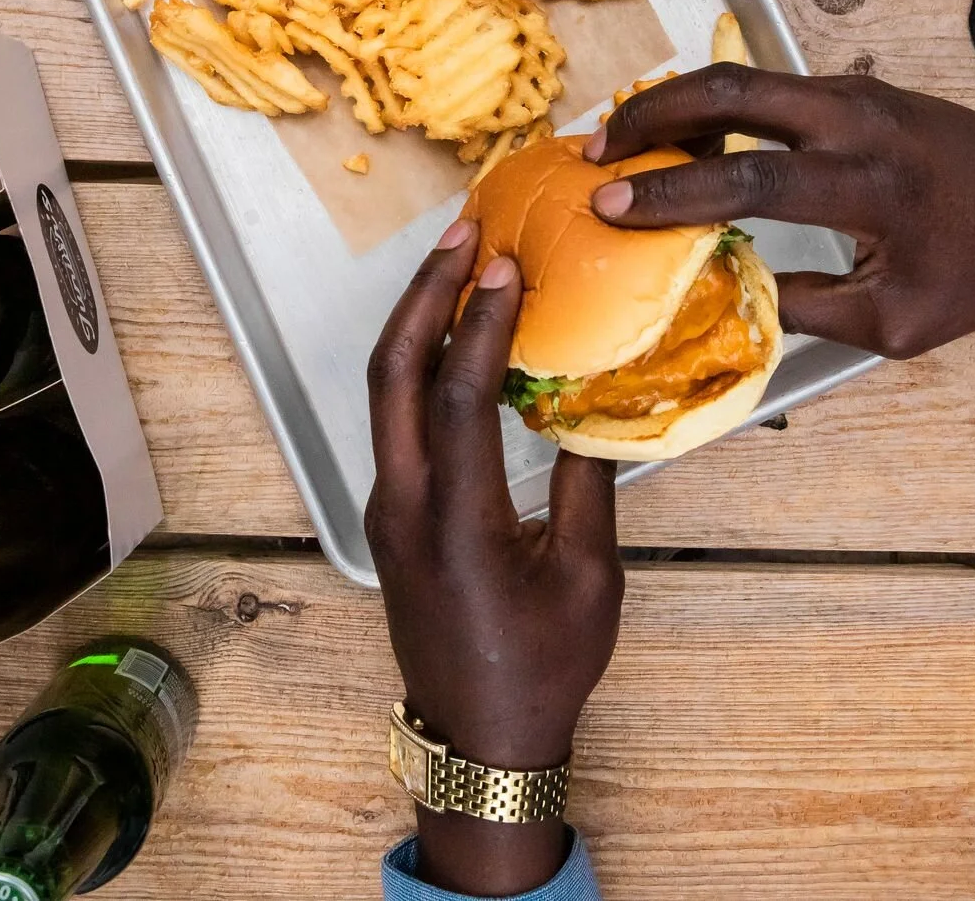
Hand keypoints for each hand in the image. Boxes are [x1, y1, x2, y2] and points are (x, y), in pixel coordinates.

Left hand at [366, 219, 623, 895]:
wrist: (479, 741)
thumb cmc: (543, 666)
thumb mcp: (589, 578)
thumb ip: (587, 482)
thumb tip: (592, 396)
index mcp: (457, 523)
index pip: (458, 397)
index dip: (480, 323)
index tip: (506, 264)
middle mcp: (405, 505)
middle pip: (391, 374)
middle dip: (423, 295)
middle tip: (462, 233)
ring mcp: (388, 507)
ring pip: (383, 392)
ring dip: (415, 321)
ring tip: (455, 264)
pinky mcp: (391, 512)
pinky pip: (394, 417)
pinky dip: (418, 362)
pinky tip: (455, 334)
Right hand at [586, 65, 974, 358]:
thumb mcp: (896, 325)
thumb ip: (807, 309)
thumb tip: (721, 291)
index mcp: (875, 187)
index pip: (754, 178)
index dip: (674, 193)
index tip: (610, 206)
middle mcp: (861, 122)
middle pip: (734, 91)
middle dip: (653, 115)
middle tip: (595, 152)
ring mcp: (856, 92)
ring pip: (745, 77)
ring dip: (675, 103)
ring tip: (621, 142)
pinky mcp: (853, 85)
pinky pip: (768, 86)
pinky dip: (712, 105)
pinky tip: (678, 136)